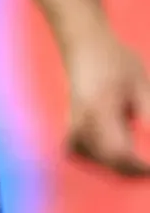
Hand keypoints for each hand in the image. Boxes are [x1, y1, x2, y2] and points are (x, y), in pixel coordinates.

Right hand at [63, 30, 149, 175]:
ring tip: (136, 160)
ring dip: (115, 165)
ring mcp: (72, 122)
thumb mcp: (141, 84)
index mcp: (100, 110)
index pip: (119, 152)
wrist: (82, 42)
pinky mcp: (71, 122)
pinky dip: (98, 157)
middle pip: (106, 160)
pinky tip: (111, 154)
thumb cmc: (115, 59)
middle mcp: (82, 120)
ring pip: (92, 158)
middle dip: (132, 170)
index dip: (141, 166)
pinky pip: (80, 150)